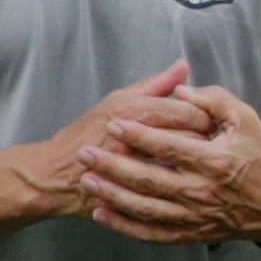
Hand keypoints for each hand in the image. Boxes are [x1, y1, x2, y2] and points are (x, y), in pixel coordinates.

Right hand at [0, 65, 187, 219]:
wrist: (55, 174)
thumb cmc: (87, 134)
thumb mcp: (117, 101)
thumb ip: (155, 85)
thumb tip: (183, 67)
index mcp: (130, 111)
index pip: (188, 111)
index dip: (204, 116)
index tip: (205, 120)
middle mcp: (132, 137)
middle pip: (192, 138)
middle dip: (205, 140)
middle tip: (204, 142)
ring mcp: (131, 168)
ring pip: (185, 165)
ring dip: (195, 163)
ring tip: (194, 160)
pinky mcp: (131, 193)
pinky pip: (171, 192)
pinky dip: (181, 185)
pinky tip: (181, 181)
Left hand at [77, 82, 260, 244]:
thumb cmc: (259, 160)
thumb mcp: (248, 121)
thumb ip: (215, 100)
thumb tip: (181, 89)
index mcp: (216, 161)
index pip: (169, 146)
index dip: (138, 135)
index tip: (113, 123)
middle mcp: (202, 191)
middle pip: (149, 178)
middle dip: (112, 165)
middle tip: (84, 153)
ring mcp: (195, 216)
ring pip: (145, 207)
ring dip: (112, 195)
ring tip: (87, 179)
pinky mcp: (190, 233)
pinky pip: (152, 234)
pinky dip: (125, 226)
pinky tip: (102, 214)